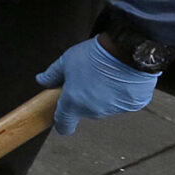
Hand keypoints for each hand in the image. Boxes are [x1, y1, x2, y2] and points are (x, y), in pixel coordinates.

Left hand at [36, 37, 158, 136]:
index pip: (64, 124)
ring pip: (105, 107)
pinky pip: (123, 103)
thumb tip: (42, 80)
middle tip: (87, 80)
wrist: (127, 51)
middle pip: (85, 111)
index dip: (62, 123)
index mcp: (74, 102)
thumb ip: (52, 74)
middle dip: (84, 99)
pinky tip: (121, 79)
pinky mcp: (132, 105)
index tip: (62, 121)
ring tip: (106, 76)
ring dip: (104, 97)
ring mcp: (114, 109)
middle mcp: (94, 110)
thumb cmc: (96, 55)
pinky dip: (121, 94)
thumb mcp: (66, 61)